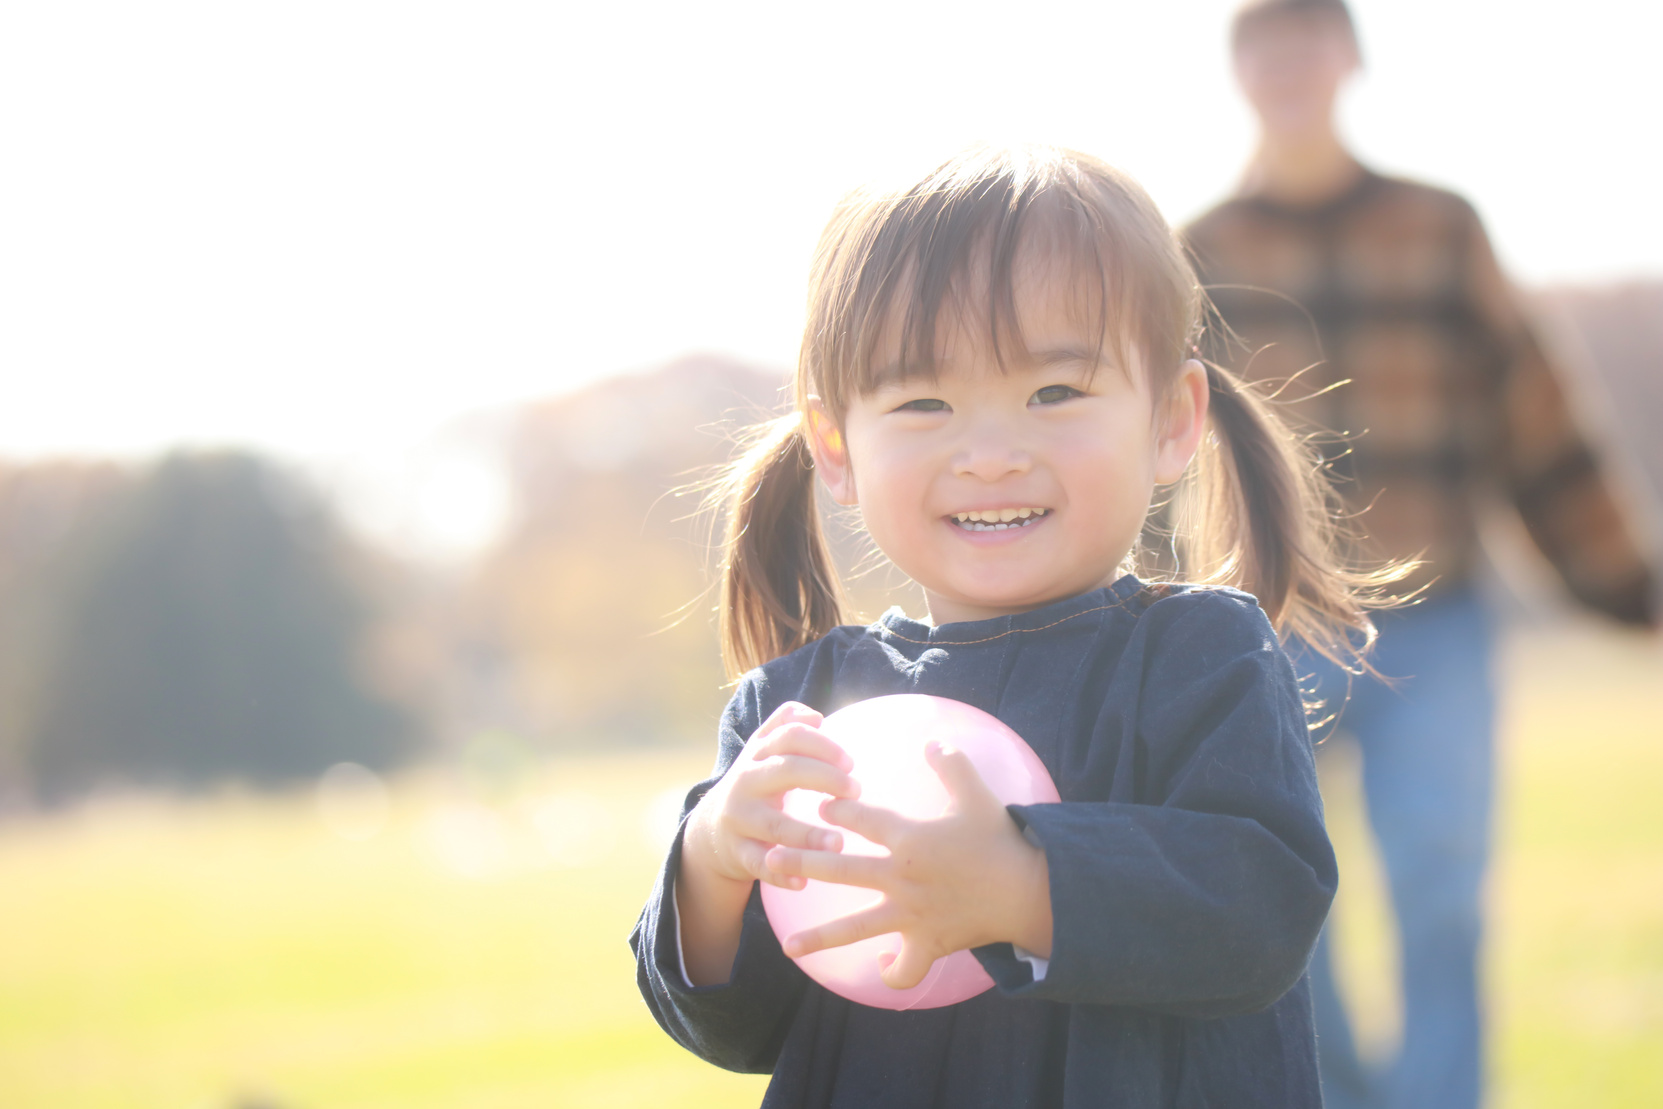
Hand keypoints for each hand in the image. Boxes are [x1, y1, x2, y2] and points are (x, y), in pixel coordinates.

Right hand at [683, 701, 859, 890]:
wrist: (709, 830)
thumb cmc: (752, 785)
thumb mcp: (760, 751)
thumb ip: (784, 725)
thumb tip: (815, 715)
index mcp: (757, 755)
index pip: (789, 736)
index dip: (821, 744)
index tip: (851, 761)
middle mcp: (745, 782)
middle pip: (786, 771)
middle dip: (824, 777)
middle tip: (856, 790)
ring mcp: (739, 819)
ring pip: (775, 825)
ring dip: (808, 835)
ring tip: (839, 843)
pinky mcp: (737, 852)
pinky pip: (760, 865)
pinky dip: (781, 874)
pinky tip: (803, 881)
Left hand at [763, 740, 1052, 989]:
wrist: (1028, 893)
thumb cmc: (1001, 842)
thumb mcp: (978, 796)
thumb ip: (952, 765)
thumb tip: (932, 739)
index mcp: (909, 838)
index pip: (861, 820)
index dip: (837, 812)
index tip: (820, 808)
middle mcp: (900, 877)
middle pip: (840, 869)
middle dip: (801, 863)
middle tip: (769, 861)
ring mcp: (910, 914)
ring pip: (855, 927)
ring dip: (818, 937)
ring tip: (787, 946)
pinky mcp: (926, 943)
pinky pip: (903, 967)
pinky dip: (891, 971)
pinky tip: (880, 966)